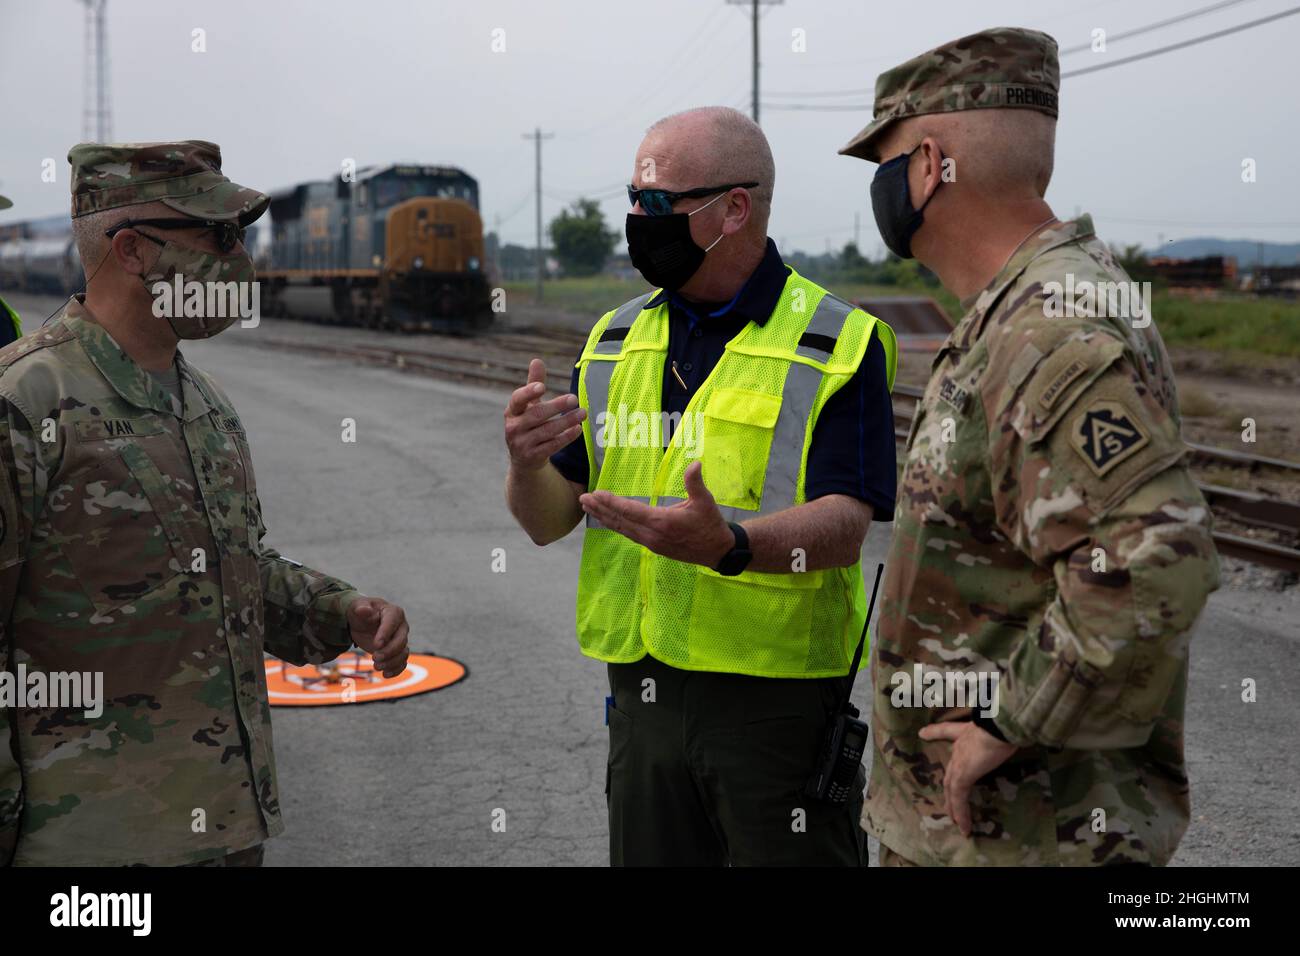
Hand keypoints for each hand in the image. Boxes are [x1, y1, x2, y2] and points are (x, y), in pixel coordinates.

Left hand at [347, 596, 409, 677]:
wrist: (362, 622)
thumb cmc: (361, 611)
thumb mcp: (357, 606)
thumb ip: (361, 608)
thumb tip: (363, 610)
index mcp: (394, 612)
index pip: (392, 623)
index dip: (385, 634)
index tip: (376, 645)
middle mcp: (401, 627)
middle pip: (401, 641)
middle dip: (389, 651)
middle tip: (374, 657)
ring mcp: (401, 640)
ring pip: (403, 653)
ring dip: (392, 662)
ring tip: (376, 666)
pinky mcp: (397, 651)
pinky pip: (402, 662)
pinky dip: (396, 670)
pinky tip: (385, 674)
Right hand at [504, 358, 586, 470]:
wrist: (524, 459)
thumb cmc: (528, 424)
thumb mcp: (528, 406)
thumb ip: (533, 384)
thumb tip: (537, 360)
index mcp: (512, 411)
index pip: (517, 399)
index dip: (528, 393)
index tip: (542, 387)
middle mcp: (513, 427)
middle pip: (536, 415)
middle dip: (556, 406)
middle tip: (574, 399)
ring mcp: (522, 443)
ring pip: (546, 431)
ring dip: (566, 421)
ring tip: (583, 413)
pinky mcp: (533, 457)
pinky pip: (552, 446)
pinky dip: (566, 437)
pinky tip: (578, 429)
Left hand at [579, 460, 734, 566]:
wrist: (717, 551)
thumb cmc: (711, 524)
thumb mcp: (705, 501)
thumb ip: (695, 482)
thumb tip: (695, 463)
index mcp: (662, 522)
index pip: (630, 510)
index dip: (611, 502)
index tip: (596, 494)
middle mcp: (652, 535)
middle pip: (620, 521)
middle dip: (600, 509)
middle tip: (582, 498)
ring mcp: (651, 543)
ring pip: (621, 529)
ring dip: (604, 518)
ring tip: (588, 508)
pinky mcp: (653, 547)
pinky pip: (628, 534)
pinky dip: (615, 525)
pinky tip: (607, 519)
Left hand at [918, 720, 1017, 836]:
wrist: (999, 724)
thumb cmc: (1003, 723)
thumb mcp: (999, 726)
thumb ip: (1000, 730)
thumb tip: (1011, 730)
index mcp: (966, 733)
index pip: (947, 731)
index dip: (934, 732)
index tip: (922, 732)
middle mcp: (959, 747)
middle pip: (950, 771)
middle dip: (949, 787)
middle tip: (948, 800)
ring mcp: (958, 763)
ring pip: (952, 789)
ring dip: (954, 806)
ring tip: (955, 821)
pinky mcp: (962, 777)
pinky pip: (959, 799)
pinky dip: (961, 813)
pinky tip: (964, 827)